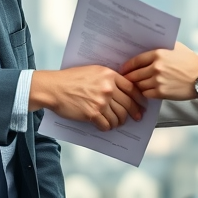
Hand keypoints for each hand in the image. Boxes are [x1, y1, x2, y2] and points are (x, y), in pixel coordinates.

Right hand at [30, 65, 145, 130]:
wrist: (55, 88)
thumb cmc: (71, 78)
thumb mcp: (93, 71)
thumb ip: (108, 78)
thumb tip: (122, 90)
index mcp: (109, 75)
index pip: (131, 88)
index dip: (139, 99)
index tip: (142, 104)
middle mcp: (107, 88)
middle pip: (127, 104)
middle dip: (134, 113)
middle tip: (136, 117)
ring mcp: (101, 102)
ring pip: (118, 117)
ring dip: (119, 122)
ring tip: (117, 123)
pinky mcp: (92, 114)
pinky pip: (107, 124)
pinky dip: (107, 127)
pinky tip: (105, 126)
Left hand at [121, 42, 197, 100]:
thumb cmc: (191, 62)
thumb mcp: (177, 48)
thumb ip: (162, 48)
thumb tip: (146, 47)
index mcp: (158, 54)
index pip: (135, 60)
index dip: (127, 66)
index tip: (123, 69)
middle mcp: (156, 67)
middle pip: (134, 74)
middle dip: (128, 78)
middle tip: (124, 80)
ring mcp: (158, 80)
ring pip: (138, 85)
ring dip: (136, 86)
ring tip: (133, 87)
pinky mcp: (162, 92)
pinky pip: (146, 94)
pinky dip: (144, 94)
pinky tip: (145, 92)